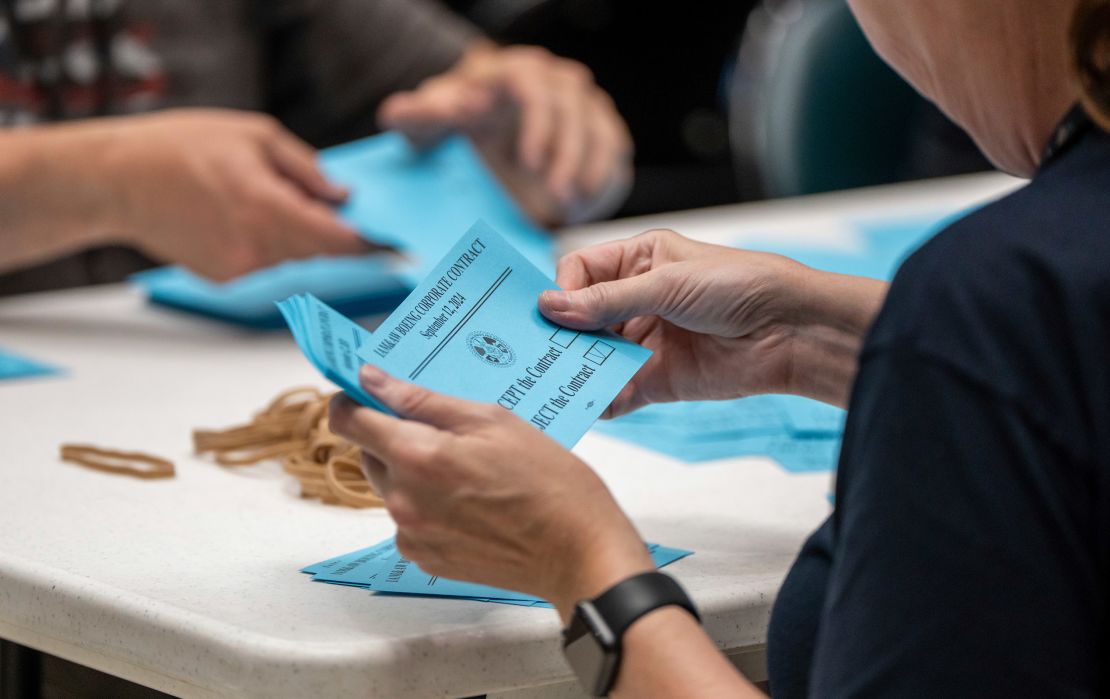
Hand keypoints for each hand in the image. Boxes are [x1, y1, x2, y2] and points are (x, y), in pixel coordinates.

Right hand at [101, 109, 369, 280]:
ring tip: (267, 200)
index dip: (369, 245)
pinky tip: (240, 218)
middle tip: (344, 215)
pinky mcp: (224, 280)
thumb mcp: (254, 135)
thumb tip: (344, 197)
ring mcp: (239, 269)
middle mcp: (256, 246)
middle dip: (335, 235)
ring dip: (299, 237)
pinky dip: (269, 245)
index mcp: (266, 207)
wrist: (117, 182)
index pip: (336, 240)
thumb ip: (307, 169)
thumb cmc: (181, 147)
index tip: (395, 247)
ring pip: (294, 258)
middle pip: (321, 253)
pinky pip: (266, 264)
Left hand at [328, 365, 652, 614]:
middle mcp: (404, 500)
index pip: (348, 420)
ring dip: (415, 471)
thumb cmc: (549, 483)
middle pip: (370, 452)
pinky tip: (472, 501)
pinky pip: (409, 519)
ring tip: (471, 470)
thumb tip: (372, 380)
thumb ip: (423, 400)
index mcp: (417, 457)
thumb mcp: (493, 420)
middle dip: (395, 435)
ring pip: (391, 486)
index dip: (353, 400)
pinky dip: (429, 504)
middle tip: (448, 431)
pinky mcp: (426, 559)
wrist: (579, 552)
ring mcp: (413, 534)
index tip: (369, 392)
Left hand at [378, 44, 632, 225]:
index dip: (536, 123)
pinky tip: (581, 205)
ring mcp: (582, 105)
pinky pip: (611, 150)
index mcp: (512, 72)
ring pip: (597, 131)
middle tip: (553, 193)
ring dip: (586, 171)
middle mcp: (554, 82)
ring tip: (567, 205)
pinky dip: (600, 179)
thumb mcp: (429, 123)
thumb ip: (414, 116)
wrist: (487, 139)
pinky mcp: (600, 131)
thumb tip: (400, 112)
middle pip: (572, 111)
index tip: (528, 162)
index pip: (533, 86)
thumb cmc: (458, 125)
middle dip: (565, 155)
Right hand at [537, 229, 886, 412]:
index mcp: (639, 261)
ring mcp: (645, 341)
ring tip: (556, 380)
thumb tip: (550, 306)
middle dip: (562, 334)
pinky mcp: (656, 380)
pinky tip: (591, 402)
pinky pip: (617, 391)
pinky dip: (601, 398)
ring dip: (576, 368)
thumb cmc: (739, 285)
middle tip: (536, 351)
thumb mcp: (668, 283)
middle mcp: (637, 299)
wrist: (791, 331)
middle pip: (581, 317)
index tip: (552, 311)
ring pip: (594, 356)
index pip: (581, 270)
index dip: (564, 289)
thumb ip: (608, 300)